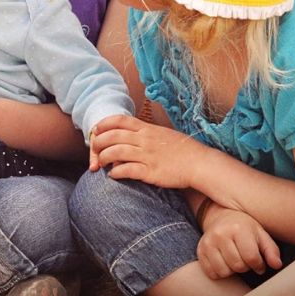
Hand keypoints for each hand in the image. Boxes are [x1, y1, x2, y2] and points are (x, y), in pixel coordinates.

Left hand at [90, 114, 206, 188]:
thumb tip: (130, 136)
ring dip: (104, 157)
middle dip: (98, 142)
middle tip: (93, 149)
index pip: (120, 120)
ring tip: (100, 163)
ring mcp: (147, 155)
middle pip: (113, 136)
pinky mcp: (151, 171)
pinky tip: (113, 175)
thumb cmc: (183, 149)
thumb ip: (146, 133)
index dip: (104, 124)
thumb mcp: (163, 134)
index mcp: (147, 129)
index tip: (95, 129)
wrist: (200, 163)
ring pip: (116, 152)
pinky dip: (116, 172)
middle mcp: (145, 140)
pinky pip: (127, 170)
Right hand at [196, 203, 281, 278]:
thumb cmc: (245, 229)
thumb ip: (271, 250)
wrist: (222, 217)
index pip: (251, 258)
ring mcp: (208, 242)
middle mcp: (220, 234)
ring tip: (234, 260)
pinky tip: (224, 262)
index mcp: (238, 228)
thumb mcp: (261, 235)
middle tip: (245, 259)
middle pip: (238, 266)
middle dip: (245, 267)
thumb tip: (276, 265)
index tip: (259, 263)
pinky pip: (211, 272)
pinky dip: (219, 272)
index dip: (259, 265)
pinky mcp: (200, 250)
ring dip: (232, 270)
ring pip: (224, 271)